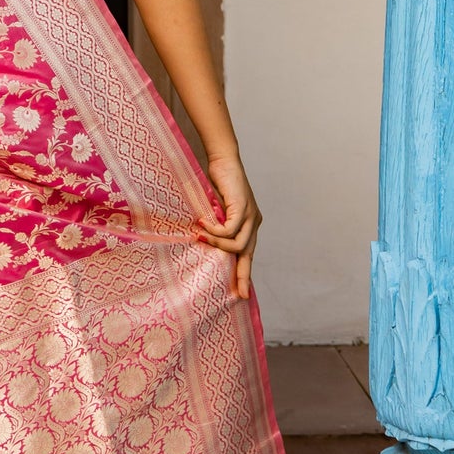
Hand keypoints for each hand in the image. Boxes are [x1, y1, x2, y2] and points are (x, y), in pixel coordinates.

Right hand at [197, 152, 260, 300]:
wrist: (223, 160)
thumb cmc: (217, 183)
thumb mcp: (217, 210)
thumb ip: (217, 225)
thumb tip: (204, 244)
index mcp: (250, 225)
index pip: (248, 254)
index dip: (245, 274)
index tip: (242, 293)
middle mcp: (254, 222)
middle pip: (249, 255)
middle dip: (243, 275)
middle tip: (237, 292)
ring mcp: (250, 216)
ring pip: (238, 245)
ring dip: (216, 243)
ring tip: (199, 235)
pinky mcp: (242, 208)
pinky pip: (229, 230)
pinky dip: (215, 230)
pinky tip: (202, 223)